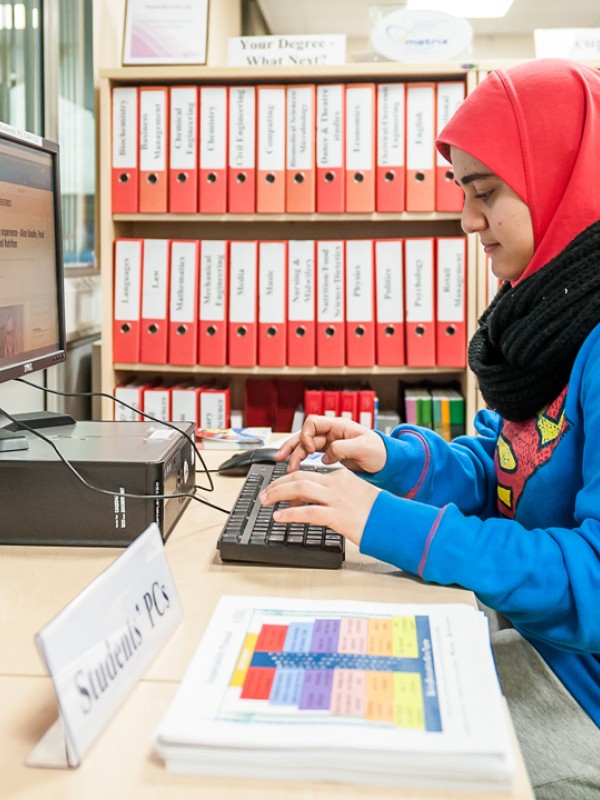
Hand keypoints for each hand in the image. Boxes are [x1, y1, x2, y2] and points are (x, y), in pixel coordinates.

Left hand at [259, 467, 380, 546]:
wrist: (393, 521)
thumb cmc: (376, 512)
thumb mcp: (354, 495)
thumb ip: (332, 495)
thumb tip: (309, 503)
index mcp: (340, 476)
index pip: (307, 473)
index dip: (288, 481)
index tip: (278, 490)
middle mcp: (336, 483)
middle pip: (298, 477)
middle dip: (277, 485)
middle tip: (265, 494)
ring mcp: (336, 499)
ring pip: (299, 489)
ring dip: (277, 494)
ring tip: (265, 502)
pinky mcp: (337, 516)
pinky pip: (307, 512)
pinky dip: (289, 514)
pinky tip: (278, 517)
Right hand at [276, 415, 386, 473]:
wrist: (386, 462)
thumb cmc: (378, 450)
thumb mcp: (363, 447)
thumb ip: (343, 448)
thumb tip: (326, 454)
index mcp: (338, 426)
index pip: (313, 423)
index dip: (307, 434)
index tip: (310, 449)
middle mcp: (331, 433)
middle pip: (304, 434)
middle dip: (292, 445)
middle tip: (281, 457)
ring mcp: (329, 443)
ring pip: (305, 446)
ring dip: (295, 456)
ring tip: (287, 467)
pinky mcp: (330, 454)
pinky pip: (311, 456)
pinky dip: (302, 462)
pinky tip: (297, 470)